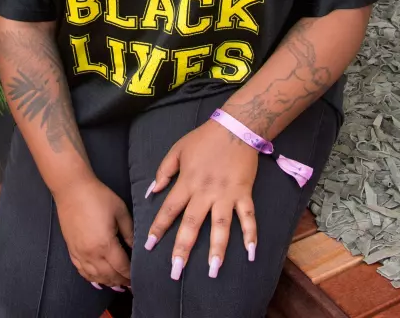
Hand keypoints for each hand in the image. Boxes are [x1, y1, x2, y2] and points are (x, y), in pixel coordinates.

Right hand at [54, 175, 133, 290]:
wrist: (72, 189)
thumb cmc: (98, 197)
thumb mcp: (121, 212)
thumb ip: (129, 233)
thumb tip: (136, 249)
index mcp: (105, 245)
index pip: (122, 267)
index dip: (131, 275)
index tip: (139, 277)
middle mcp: (91, 254)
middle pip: (109, 276)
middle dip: (121, 281)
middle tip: (131, 284)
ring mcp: (79, 254)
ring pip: (95, 277)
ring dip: (108, 282)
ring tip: (118, 285)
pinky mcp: (71, 250)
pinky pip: (82, 271)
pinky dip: (92, 279)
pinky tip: (98, 281)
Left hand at [144, 120, 258, 279]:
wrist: (235, 127)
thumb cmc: (204, 138)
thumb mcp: (177, 150)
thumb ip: (164, 171)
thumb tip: (151, 192)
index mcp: (187, 182)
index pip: (169, 210)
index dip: (158, 228)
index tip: (148, 246)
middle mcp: (205, 192)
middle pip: (192, 224)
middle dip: (183, 249)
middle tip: (176, 271)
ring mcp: (226, 194)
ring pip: (221, 226)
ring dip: (217, 250)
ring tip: (213, 271)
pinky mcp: (244, 193)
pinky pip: (248, 217)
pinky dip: (251, 235)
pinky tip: (251, 254)